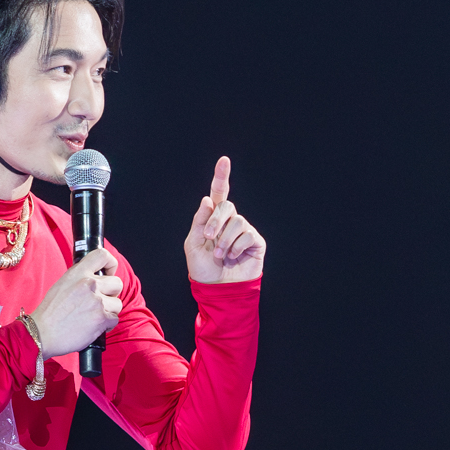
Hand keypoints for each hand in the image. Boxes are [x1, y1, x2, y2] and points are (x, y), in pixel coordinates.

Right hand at [27, 247, 123, 357]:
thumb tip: (95, 276)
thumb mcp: (62, 284)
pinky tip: (94, 326)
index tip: (109, 273)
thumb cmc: (50, 312)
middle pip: (117, 283)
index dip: (111, 264)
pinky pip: (114, 319)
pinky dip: (107, 324)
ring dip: (109, 311)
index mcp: (78, 273)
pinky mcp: (101, 318)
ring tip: (94, 316)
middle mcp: (89, 284)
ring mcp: (97, 301)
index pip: (102, 255)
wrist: (42, 333)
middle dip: (111, 293)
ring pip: (117, 303)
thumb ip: (79, 278)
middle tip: (100, 301)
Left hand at [184, 156, 265, 283]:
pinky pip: (246, 234)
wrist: (218, 289)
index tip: (224, 160)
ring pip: (236, 221)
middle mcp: (230, 221)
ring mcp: (244, 231)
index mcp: (213, 218)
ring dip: (225, 239)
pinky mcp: (255, 242)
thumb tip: (209, 199)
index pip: (219, 194)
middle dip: (215, 221)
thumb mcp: (193, 243)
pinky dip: (235, 247)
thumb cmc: (204, 268)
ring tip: (221, 255)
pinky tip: (233, 257)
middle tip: (209, 238)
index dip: (222, 176)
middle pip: (226, 205)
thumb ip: (200, 221)